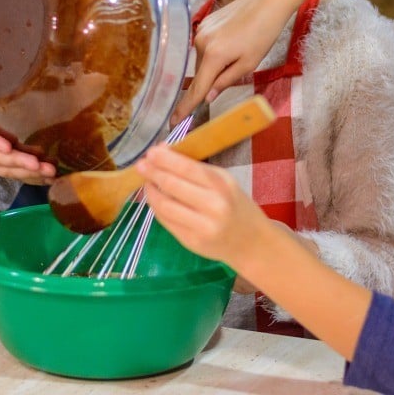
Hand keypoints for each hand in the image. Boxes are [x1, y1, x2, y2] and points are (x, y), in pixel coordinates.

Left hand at [0, 99, 56, 179]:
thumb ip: (12, 134)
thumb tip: (40, 122)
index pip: (20, 171)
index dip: (38, 177)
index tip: (60, 179)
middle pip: (12, 167)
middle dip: (34, 172)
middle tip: (54, 173)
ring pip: (0, 157)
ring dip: (19, 162)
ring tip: (38, 165)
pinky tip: (7, 146)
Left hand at [137, 145, 269, 264]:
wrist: (253, 243)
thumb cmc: (237, 206)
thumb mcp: (225, 182)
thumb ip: (196, 168)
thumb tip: (164, 151)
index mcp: (222, 185)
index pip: (187, 168)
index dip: (165, 159)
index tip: (151, 152)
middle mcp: (213, 206)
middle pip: (172, 185)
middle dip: (153, 173)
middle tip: (141, 165)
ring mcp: (201, 226)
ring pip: (165, 205)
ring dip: (150, 191)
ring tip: (146, 182)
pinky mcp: (191, 242)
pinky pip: (166, 221)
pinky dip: (157, 208)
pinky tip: (155, 199)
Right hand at [171, 0, 297, 123]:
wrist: (267, 1)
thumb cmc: (263, 34)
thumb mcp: (249, 64)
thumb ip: (225, 82)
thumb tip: (208, 97)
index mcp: (213, 56)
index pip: (197, 89)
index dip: (185, 108)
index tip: (173, 122)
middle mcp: (201, 43)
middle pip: (201, 74)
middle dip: (212, 80)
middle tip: (236, 68)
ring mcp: (200, 30)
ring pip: (202, 59)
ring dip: (215, 64)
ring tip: (239, 51)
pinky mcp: (204, 22)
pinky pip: (205, 45)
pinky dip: (215, 51)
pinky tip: (233, 41)